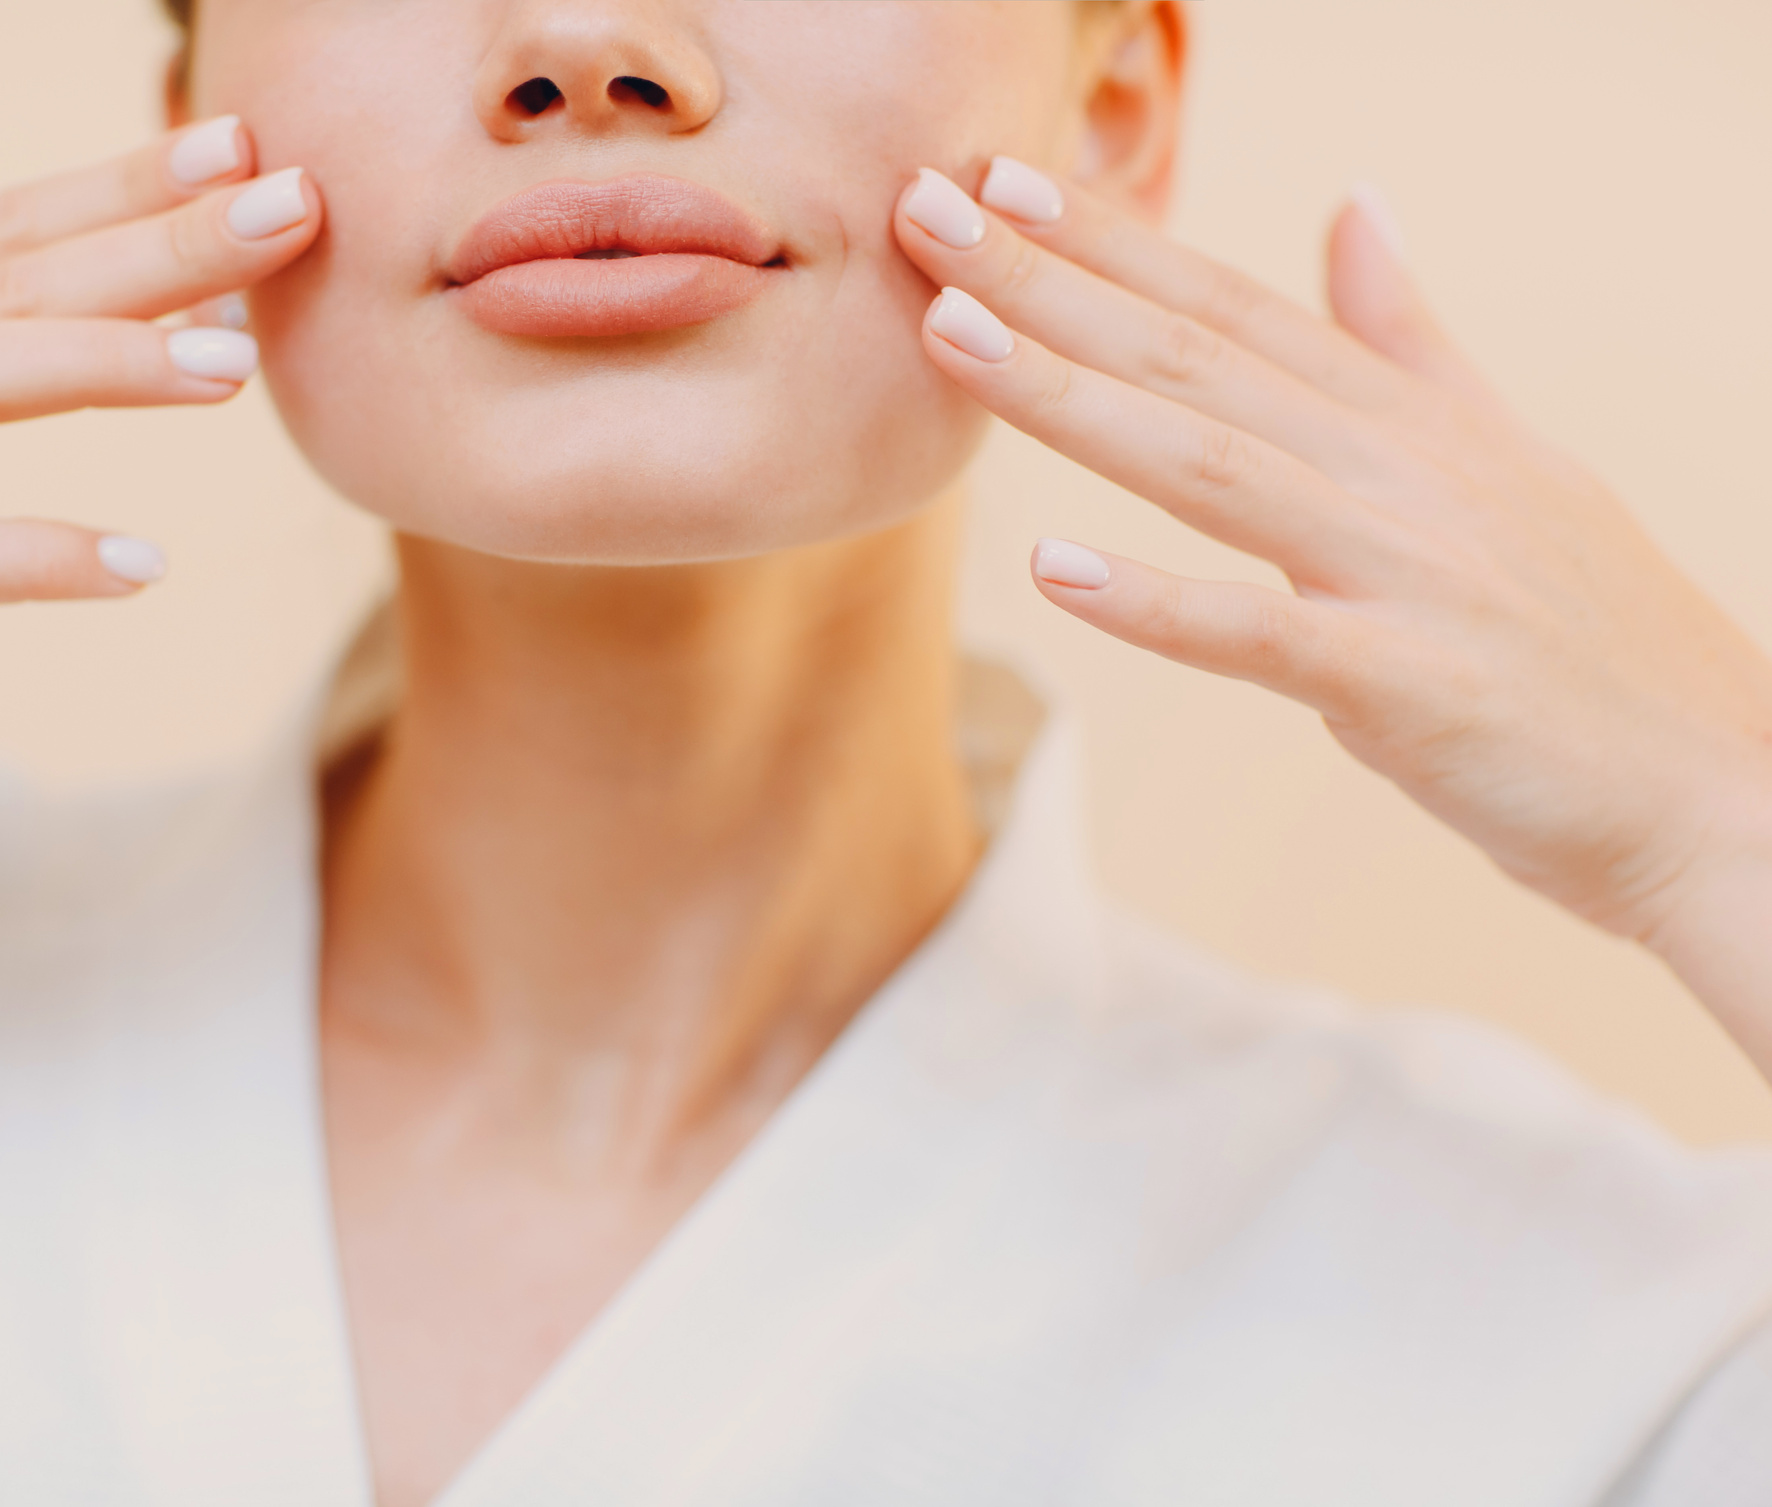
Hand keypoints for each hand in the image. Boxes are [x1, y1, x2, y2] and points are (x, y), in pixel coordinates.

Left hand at [893, 162, 1771, 1068]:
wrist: (1725, 790)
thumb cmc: (1596, 639)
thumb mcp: (1505, 459)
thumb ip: (1411, 341)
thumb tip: (1356, 209)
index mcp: (1412, 420)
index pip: (1238, 308)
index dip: (1117, 242)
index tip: (1006, 179)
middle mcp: (1402, 470)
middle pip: (1198, 359)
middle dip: (1052, 282)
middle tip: (926, 211)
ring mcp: (1407, 570)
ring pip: (1210, 464)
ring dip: (1073, 397)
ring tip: (954, 334)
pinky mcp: (1409, 683)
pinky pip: (1262, 635)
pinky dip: (1155, 602)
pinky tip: (1052, 567)